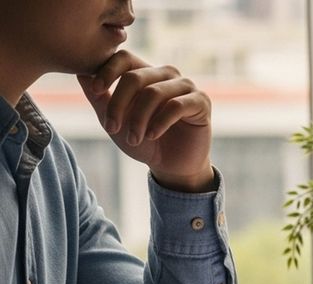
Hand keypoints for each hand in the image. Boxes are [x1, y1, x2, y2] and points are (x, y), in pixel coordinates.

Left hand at [76, 50, 214, 191]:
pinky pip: (176, 105)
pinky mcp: (201, 102)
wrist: (171, 167)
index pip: (124, 57)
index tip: (95, 90)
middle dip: (119, 105)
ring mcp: (186, 86)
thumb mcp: (115, 121)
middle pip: (135, 77)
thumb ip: (100, 98)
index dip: (107, 70)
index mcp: (145, 73)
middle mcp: (166, 75)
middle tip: (111, 128)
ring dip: (138, 119)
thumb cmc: (144, 142)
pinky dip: (159, 122)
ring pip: (153, 93)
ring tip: (134, 139)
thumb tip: (80, 73)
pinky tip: (152, 136)